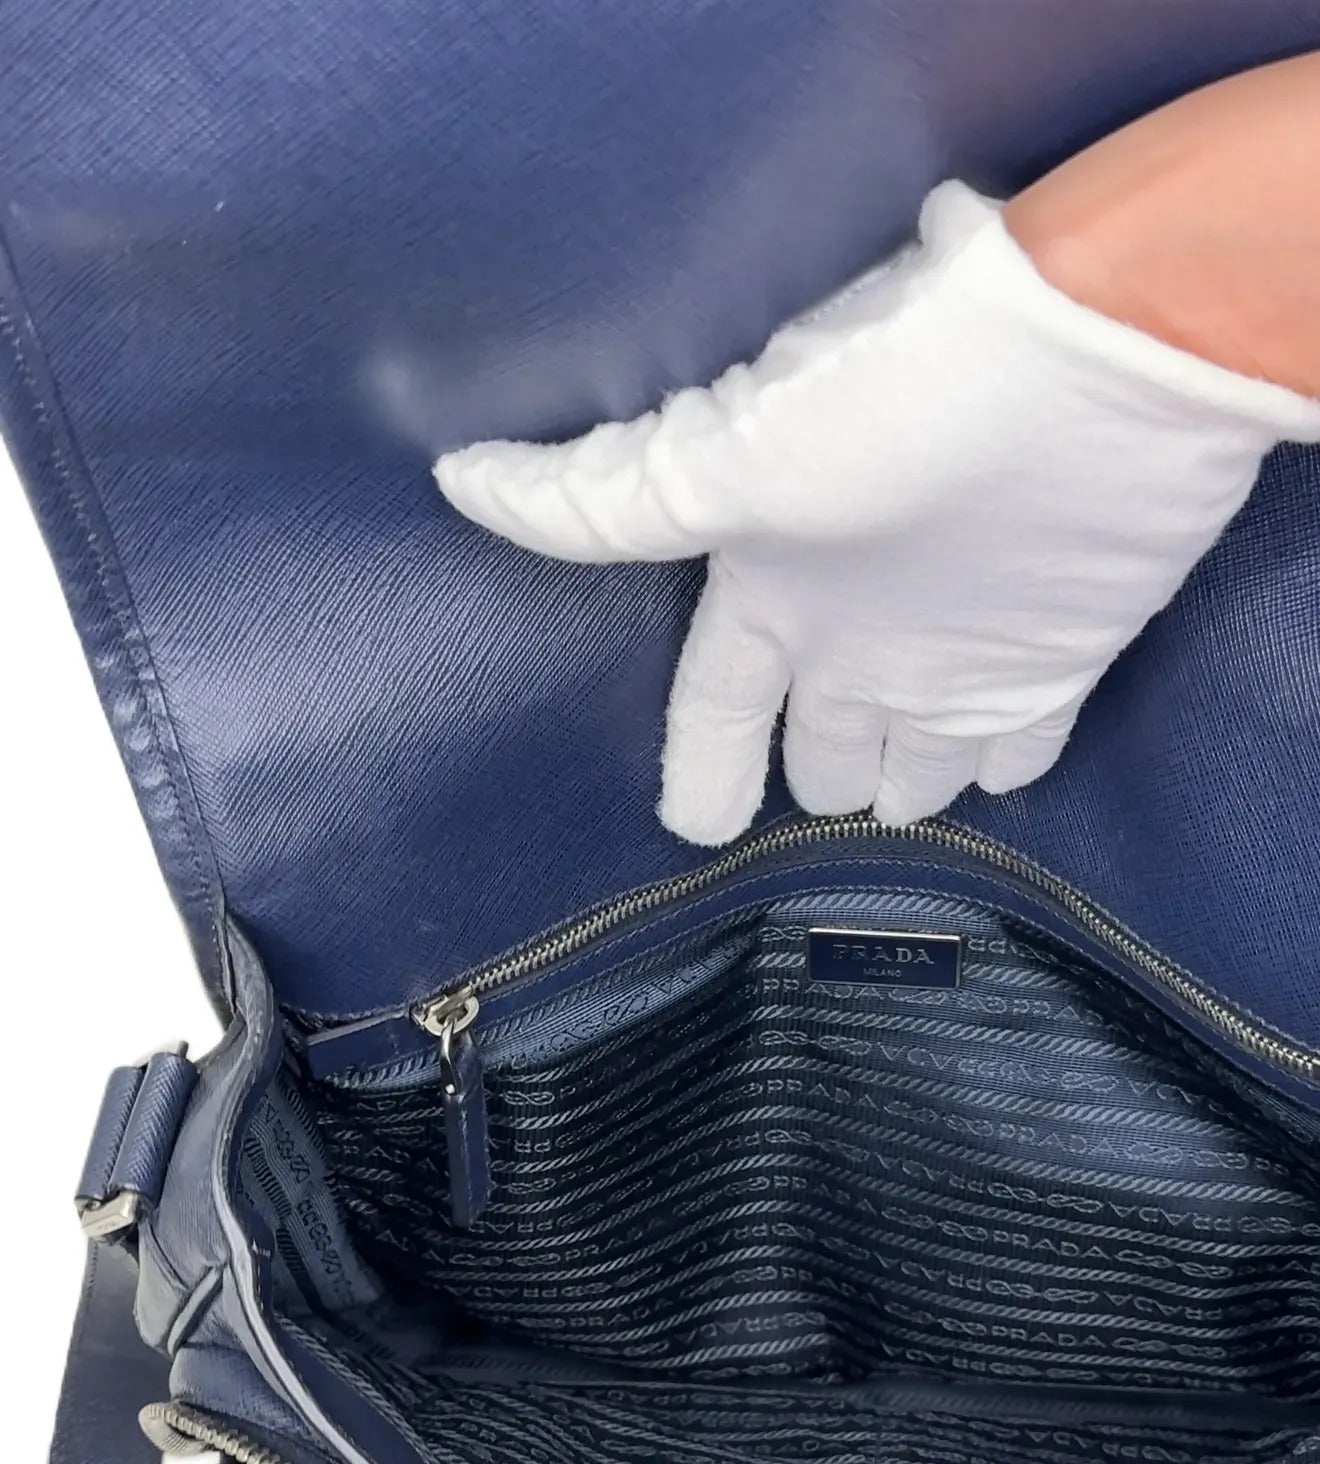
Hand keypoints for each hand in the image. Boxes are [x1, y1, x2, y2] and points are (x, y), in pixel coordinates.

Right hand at [436, 182, 1317, 846]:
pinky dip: (1005, 767)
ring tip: (887, 822)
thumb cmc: (900, 404)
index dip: (703, 766)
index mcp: (774, 589)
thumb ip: (604, 499)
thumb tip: (458, 477)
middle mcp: (857, 630)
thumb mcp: (730, 461)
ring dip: (900, 786)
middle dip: (810, 778)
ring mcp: (957, 649)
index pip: (716, 703)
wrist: (1102, 358)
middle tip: (808, 827)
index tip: (694, 829)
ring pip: (912, 751)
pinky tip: (999, 784)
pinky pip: (1020, 742)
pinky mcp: (1055, 656)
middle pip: (818, 732)